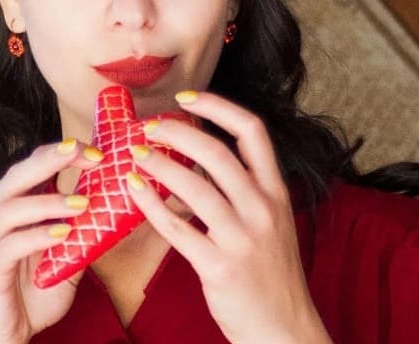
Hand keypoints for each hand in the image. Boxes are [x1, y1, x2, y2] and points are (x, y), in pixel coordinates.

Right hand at [0, 138, 102, 343]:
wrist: (2, 338)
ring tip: (83, 203)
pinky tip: (62, 235)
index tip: (96, 150)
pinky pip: (9, 246)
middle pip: (16, 176)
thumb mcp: (66, 257)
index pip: (30, 167)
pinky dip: (37, 237)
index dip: (60, 153)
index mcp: (9, 208)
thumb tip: (122, 206)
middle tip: (85, 152)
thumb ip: (83, 231)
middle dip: (51, 159)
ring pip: (10, 208)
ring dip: (49, 202)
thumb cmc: (32, 295)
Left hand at [125, 91, 330, 343]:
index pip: (253, 131)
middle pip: (217, 152)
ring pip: (194, 186)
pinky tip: (134, 190)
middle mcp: (263, 209)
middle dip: (177, 132)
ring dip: (159, 164)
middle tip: (149, 127)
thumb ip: (244, 191)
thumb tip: (198, 157)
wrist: (284, 329)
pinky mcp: (220, 266)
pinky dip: (151, 204)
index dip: (217, 106)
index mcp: (277, 192)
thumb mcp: (270, 223)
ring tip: (136, 155)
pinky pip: (178, 228)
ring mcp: (242, 238)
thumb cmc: (270, 274)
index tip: (186, 98)